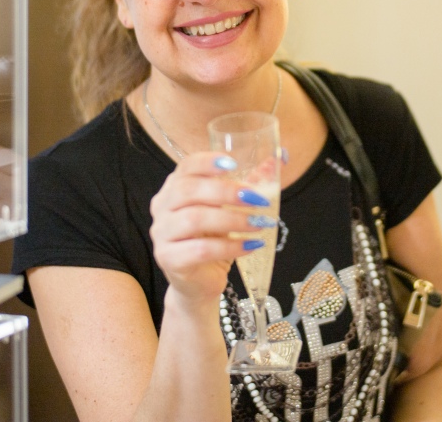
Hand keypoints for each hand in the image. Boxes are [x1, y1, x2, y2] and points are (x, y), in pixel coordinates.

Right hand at [148, 152, 274, 305]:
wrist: (199, 283)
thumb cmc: (212, 240)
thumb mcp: (230, 210)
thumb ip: (249, 184)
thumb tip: (279, 158)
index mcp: (174, 188)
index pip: (185, 167)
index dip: (207, 162)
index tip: (234, 165)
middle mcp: (162, 208)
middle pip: (188, 190)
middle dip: (226, 192)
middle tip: (257, 200)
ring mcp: (162, 235)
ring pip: (194, 219)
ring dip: (232, 220)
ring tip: (259, 224)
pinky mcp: (170, 259)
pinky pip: (200, 250)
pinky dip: (229, 246)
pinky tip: (250, 245)